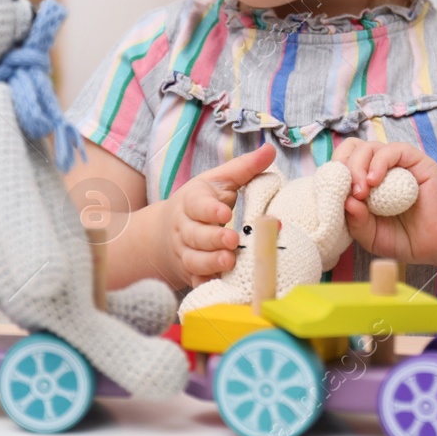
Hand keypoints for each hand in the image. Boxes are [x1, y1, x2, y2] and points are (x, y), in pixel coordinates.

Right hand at [161, 141, 275, 286]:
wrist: (166, 232)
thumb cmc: (202, 202)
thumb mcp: (218, 181)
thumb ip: (244, 167)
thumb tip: (270, 150)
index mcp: (191, 202)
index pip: (196, 204)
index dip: (209, 209)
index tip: (225, 212)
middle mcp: (184, 228)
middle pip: (195, 234)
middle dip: (213, 238)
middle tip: (232, 240)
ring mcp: (185, 252)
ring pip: (193, 259)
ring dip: (210, 262)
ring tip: (228, 262)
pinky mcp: (189, 272)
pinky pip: (195, 281)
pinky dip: (206, 284)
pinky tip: (220, 285)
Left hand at [333, 138, 436, 265]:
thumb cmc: (408, 239)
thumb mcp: (373, 237)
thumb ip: (356, 222)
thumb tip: (345, 202)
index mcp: (364, 184)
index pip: (341, 165)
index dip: (332, 175)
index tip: (331, 197)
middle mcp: (379, 169)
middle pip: (350, 150)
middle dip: (342, 166)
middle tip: (348, 192)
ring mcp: (397, 164)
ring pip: (368, 147)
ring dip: (358, 166)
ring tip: (361, 191)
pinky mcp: (415, 161)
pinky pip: (393, 150)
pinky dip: (379, 162)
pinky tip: (374, 181)